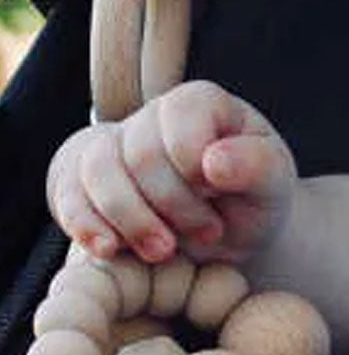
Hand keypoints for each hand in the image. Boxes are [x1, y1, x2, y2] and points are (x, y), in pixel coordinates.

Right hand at [46, 80, 296, 264]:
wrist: (228, 233)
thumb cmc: (254, 200)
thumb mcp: (274, 184)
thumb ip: (256, 165)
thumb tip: (213, 161)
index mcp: (200, 102)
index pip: (179, 119)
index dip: (195, 172)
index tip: (221, 207)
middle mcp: (153, 114)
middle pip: (138, 151)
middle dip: (170, 205)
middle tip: (206, 235)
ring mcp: (116, 145)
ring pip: (97, 169)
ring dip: (130, 220)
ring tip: (164, 253)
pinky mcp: (86, 181)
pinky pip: (68, 192)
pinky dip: (85, 224)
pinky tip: (110, 251)